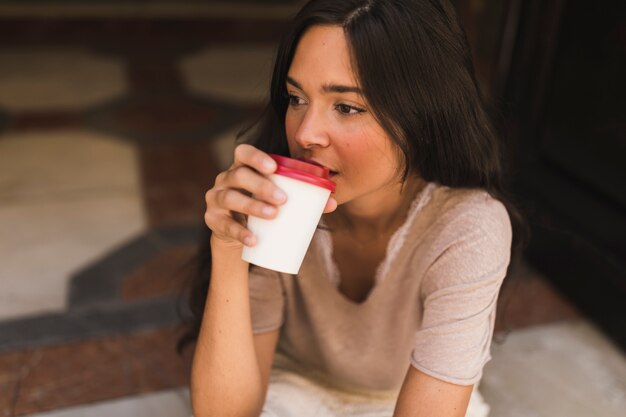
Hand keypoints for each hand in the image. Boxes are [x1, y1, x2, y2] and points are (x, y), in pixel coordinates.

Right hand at [204, 144, 336, 247]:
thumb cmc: (262, 206)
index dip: (257, 157)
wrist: (238, 232)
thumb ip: (303, 198)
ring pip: (231, 198)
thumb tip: (333, 203)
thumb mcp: (277, 198)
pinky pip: (225, 224)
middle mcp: (225, 179)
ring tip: (273, 215)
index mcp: (242, 167)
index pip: (243, 152)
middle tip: (283, 199)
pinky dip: (240, 232)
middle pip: (239, 175)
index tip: (274, 167)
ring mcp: (216, 198)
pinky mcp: (212, 219)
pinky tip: (253, 240)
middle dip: (261, 186)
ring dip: (252, 206)